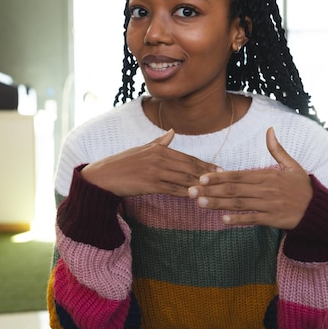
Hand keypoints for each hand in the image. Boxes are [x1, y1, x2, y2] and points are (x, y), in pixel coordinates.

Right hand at [81, 129, 221, 197]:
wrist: (104, 176)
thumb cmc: (123, 163)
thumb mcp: (142, 148)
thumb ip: (160, 141)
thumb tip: (172, 131)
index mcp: (159, 148)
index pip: (187, 157)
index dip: (204, 164)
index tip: (218, 169)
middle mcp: (159, 157)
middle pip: (189, 167)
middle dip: (207, 175)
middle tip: (223, 180)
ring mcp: (155, 171)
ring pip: (183, 178)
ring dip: (199, 185)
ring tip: (214, 190)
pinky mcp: (150, 184)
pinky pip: (173, 189)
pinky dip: (185, 193)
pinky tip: (196, 197)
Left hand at [188, 127, 312, 228]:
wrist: (317, 209)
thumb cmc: (302, 187)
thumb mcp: (292, 165)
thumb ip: (277, 149)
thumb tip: (269, 130)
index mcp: (267, 175)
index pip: (238, 175)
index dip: (219, 177)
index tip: (201, 178)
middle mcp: (266, 189)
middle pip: (234, 189)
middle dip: (211, 190)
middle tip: (191, 191)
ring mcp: (269, 205)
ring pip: (240, 204)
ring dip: (219, 204)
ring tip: (201, 204)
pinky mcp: (273, 219)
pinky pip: (253, 219)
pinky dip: (239, 219)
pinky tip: (223, 219)